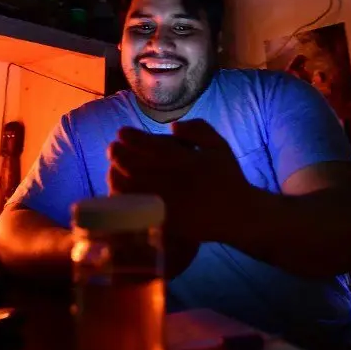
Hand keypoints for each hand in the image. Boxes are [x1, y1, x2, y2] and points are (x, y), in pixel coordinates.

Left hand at [107, 120, 252, 244]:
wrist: (238, 214)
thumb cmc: (228, 177)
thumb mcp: (219, 146)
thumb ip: (198, 130)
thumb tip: (172, 127)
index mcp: (189, 162)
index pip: (153, 147)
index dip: (133, 138)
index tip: (121, 132)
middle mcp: (176, 182)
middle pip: (137, 167)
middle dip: (119, 155)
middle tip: (112, 148)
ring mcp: (170, 204)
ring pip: (133, 189)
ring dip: (118, 176)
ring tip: (113, 168)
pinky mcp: (166, 222)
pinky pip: (139, 210)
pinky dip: (126, 200)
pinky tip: (120, 192)